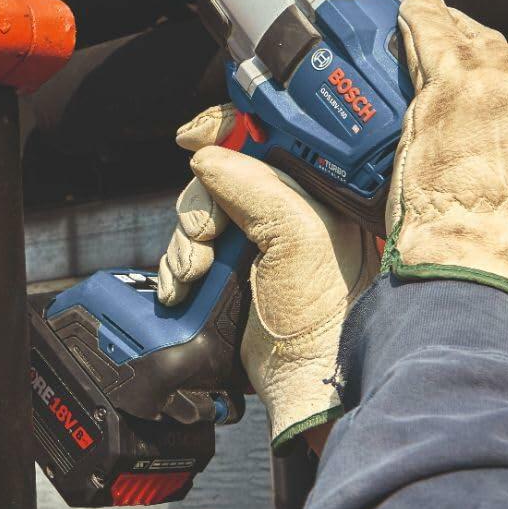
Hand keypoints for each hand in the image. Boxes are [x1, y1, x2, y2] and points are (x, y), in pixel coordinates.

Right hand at [157, 106, 379, 450]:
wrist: (306, 383)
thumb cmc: (328, 318)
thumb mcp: (297, 234)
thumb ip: (255, 185)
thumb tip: (208, 157)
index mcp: (320, 188)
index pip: (268, 131)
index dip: (228, 126)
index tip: (196, 135)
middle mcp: (289, 208)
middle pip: (220, 170)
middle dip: (200, 202)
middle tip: (206, 234)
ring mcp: (258, 241)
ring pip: (199, 211)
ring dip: (185, 241)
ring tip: (196, 273)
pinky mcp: (232, 270)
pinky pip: (190, 248)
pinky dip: (179, 265)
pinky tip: (187, 286)